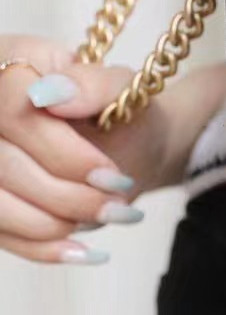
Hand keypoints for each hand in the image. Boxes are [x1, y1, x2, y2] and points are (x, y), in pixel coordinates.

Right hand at [0, 36, 225, 266]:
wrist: (123, 143)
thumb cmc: (120, 110)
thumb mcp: (124, 88)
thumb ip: (93, 84)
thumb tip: (50, 95)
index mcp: (12, 62)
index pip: (13, 108)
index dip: (61, 151)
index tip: (110, 175)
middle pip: (1, 163)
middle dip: (66, 194)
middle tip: (117, 204)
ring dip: (54, 223)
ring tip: (105, 219)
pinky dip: (42, 247)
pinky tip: (82, 252)